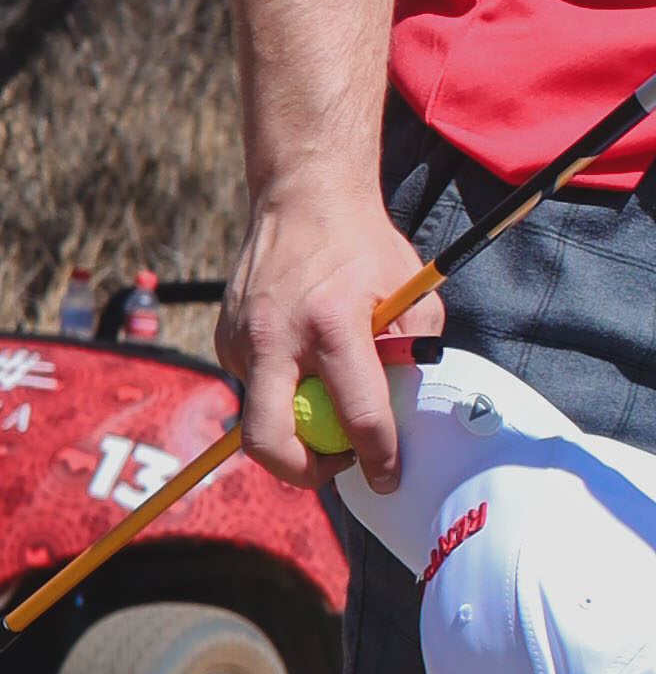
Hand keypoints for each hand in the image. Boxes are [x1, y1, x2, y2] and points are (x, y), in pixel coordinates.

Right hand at [219, 187, 438, 483]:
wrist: (304, 197)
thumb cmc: (362, 245)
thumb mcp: (411, 292)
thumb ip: (413, 351)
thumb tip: (404, 407)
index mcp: (332, 326)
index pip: (357, 415)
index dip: (378, 457)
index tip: (387, 476)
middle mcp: (276, 337)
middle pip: (270, 442)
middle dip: (304, 471)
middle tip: (335, 464)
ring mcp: (241, 339)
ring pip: (256, 417)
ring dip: (293, 425)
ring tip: (326, 397)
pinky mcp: (223, 337)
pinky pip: (249, 388)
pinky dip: (277, 391)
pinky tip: (300, 362)